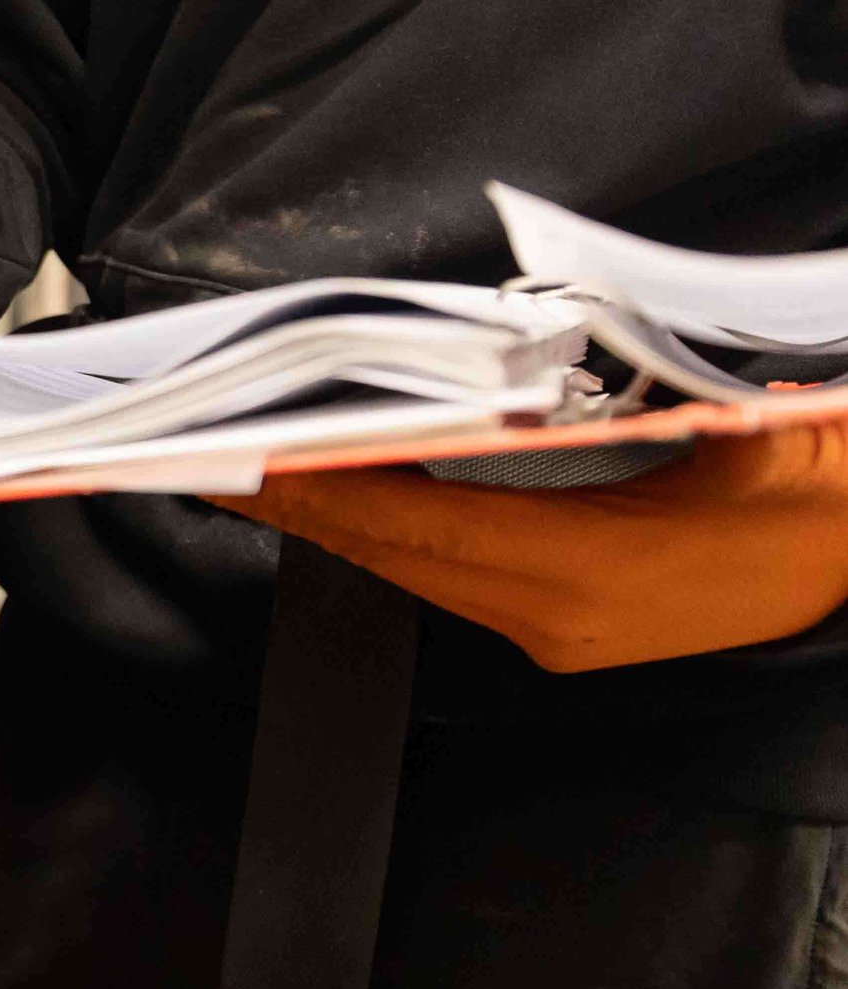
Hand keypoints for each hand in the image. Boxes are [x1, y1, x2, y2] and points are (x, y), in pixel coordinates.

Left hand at [209, 418, 847, 671]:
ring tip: (254, 466)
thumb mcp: (760, 432)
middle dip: (299, 503)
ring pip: (417, 568)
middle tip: (204, 454)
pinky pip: (454, 574)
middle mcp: (555, 618)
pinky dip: (393, 531)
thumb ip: (652, 391)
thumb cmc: (834, 499)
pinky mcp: (569, 628)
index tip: (238, 458)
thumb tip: (544, 354)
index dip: (321, 488)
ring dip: (337, 518)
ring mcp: (558, 634)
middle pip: (395, 552)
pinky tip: (352, 492)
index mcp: (589, 573)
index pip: (415, 523)